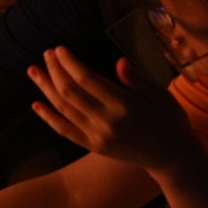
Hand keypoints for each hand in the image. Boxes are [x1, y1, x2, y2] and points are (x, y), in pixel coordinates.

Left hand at [28, 48, 204, 172]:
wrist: (172, 158)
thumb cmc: (170, 120)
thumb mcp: (160, 95)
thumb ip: (138, 79)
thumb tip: (119, 62)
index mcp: (124, 105)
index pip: (87, 80)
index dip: (70, 63)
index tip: (59, 49)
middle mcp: (106, 122)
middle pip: (70, 93)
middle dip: (55, 71)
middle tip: (46, 54)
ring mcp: (97, 136)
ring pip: (63, 109)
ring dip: (46, 89)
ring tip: (34, 71)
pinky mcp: (93, 146)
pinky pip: (65, 131)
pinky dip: (48, 118)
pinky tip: (36, 104)